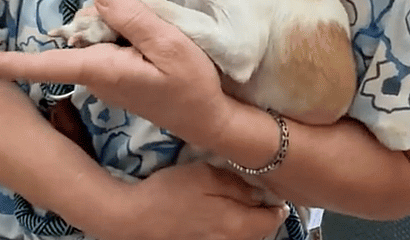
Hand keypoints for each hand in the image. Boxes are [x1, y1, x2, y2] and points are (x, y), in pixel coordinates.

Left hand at [0, 0, 231, 147]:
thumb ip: (133, 18)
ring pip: (90, 34)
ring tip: (150, 31)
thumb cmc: (190, 85)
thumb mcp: (167, 45)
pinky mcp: (116, 71)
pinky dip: (119, 30)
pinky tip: (144, 34)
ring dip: (111, 23)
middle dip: (89, 18)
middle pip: (72, 34)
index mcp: (99, 67)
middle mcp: (94, 72)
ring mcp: (104, 74)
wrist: (207, 116)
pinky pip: (105, 41)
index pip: (41, 64)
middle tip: (128, 24)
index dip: (0, 63)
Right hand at [118, 162, 286, 239]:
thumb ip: (237, 186)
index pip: (272, 219)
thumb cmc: (170, 193)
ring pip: (242, 236)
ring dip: (245, 221)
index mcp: (237, 225)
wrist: (133, 219)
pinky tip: (216, 214)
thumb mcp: (205, 177)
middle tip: (255, 191)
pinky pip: (225, 238)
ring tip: (236, 201)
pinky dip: (228, 227)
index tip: (273, 188)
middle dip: (261, 213)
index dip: (276, 203)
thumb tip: (261, 192)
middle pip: (259, 231)